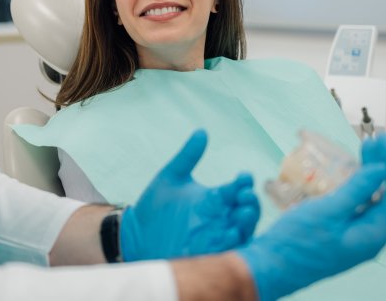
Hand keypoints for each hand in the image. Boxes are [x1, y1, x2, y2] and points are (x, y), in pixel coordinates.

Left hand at [120, 129, 259, 260]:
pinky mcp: (208, 255)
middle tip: (245, 195)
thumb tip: (201, 131)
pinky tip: (230, 235)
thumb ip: (187, 156)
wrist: (134, 236)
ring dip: (247, 222)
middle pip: (246, 210)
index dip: (243, 182)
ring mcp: (216, 237)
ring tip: (243, 213)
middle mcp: (220, 218)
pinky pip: (228, 252)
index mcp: (215, 199)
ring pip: (243, 231)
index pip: (237, 188)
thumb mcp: (171, 178)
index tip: (243, 176)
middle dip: (251, 202)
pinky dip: (233, 244)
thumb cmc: (153, 208)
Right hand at [238, 134, 385, 299]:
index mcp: (372, 235)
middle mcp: (369, 237)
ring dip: (376, 173)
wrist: (270, 266)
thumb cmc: (296, 244)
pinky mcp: (342, 232)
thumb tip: (382, 170)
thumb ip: (357, 190)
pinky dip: (361, 184)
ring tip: (370, 148)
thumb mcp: (327, 211)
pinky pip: (361, 204)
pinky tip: (354, 171)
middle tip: (383, 139)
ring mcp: (356, 235)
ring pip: (376, 199)